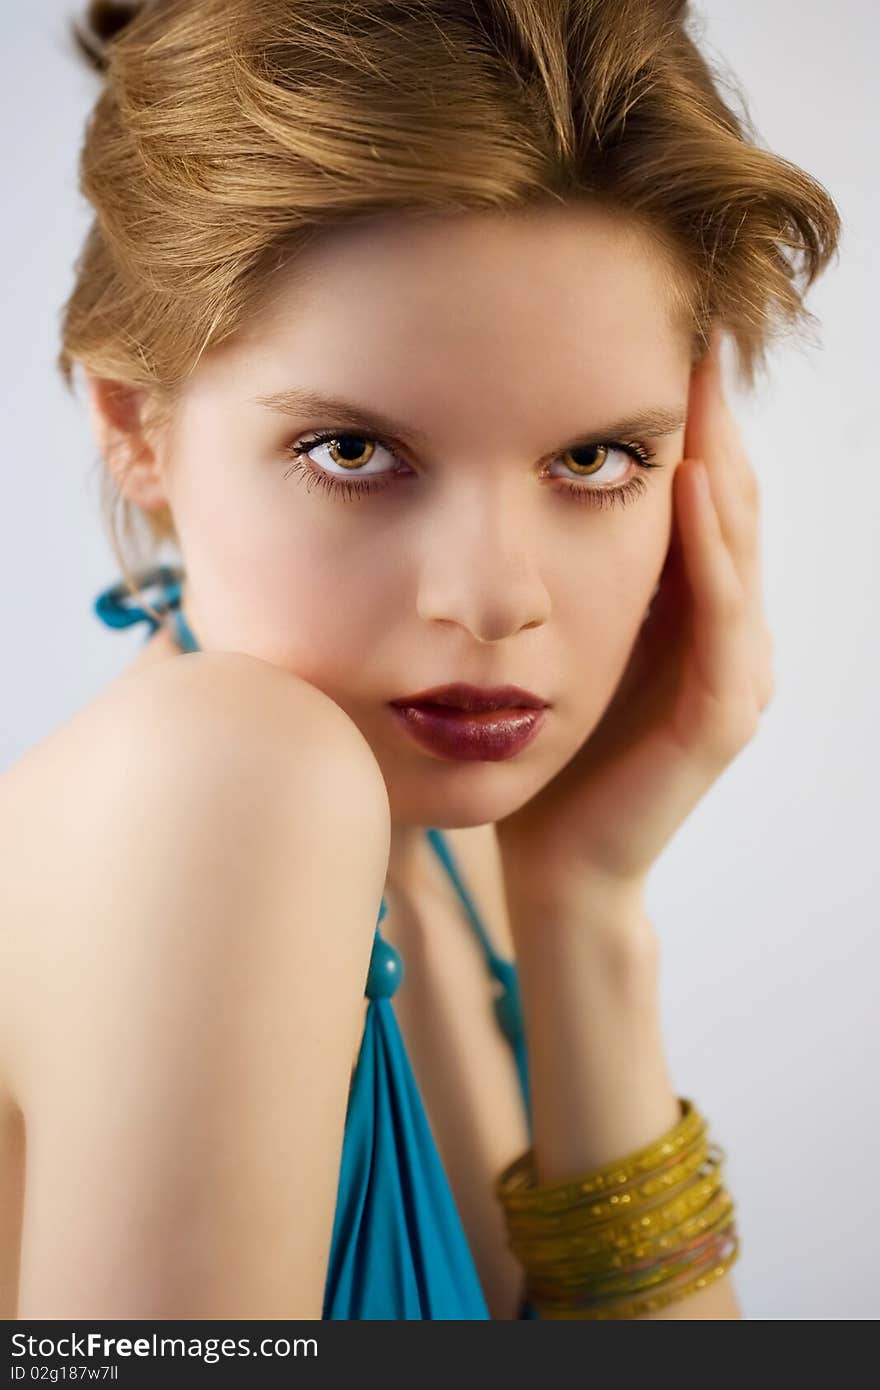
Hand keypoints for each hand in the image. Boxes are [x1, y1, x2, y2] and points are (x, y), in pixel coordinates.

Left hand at [495, 328, 775, 902]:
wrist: (551, 857)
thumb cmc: (548, 751)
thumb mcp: (564, 641)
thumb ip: (580, 575)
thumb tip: (539, 477)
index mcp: (692, 614)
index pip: (702, 498)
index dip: (692, 424)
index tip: (664, 343)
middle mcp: (727, 635)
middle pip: (732, 506)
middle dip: (713, 423)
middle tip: (693, 337)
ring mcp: (734, 676)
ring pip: (739, 548)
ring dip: (722, 463)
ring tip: (698, 386)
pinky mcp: (720, 719)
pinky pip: (724, 620)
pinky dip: (711, 550)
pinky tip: (689, 487)